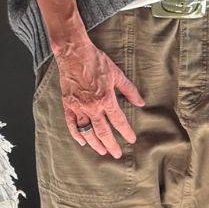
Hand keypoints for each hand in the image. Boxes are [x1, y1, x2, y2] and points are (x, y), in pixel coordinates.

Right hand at [57, 40, 141, 157]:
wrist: (74, 53)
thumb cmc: (96, 61)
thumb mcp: (116, 74)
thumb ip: (129, 90)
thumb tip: (140, 102)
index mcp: (106, 98)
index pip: (118, 121)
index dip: (126, 132)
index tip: (131, 139)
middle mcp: (92, 106)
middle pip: (103, 131)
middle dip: (111, 144)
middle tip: (116, 154)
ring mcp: (78, 107)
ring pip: (87, 131)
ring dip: (95, 143)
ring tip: (102, 151)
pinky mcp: (68, 104)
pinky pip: (71, 124)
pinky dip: (76, 134)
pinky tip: (83, 141)